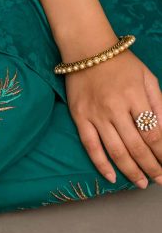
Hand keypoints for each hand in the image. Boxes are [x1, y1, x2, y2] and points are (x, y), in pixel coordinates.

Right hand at [65, 50, 161, 187]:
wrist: (86, 49)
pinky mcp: (80, 118)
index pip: (153, 133)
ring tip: (142, 183)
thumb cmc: (121, 63)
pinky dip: (101, 164)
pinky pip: (91, 146)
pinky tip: (112, 177)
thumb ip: (159, 104)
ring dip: (131, 170)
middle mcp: (115, 108)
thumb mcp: (147, 78)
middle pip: (136, 146)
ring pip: (116, 150)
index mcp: (135, 96)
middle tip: (160, 180)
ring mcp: (96, 114)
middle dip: (151, 167)